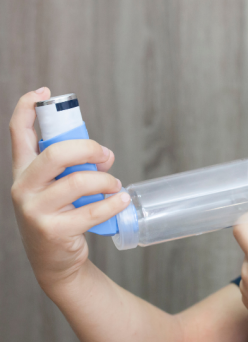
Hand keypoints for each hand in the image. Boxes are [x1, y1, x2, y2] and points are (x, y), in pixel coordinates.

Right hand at [9, 88, 130, 290]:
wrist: (55, 262)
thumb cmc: (62, 215)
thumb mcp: (58, 187)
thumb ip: (72, 166)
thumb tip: (103, 154)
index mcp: (24, 171)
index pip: (18, 132)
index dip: (27, 107)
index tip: (44, 92)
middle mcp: (22, 187)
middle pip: (56, 152)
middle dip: (89, 148)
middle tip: (106, 156)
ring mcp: (35, 210)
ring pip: (78, 181)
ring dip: (106, 180)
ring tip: (115, 186)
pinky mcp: (52, 230)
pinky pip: (92, 210)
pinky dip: (113, 203)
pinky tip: (121, 200)